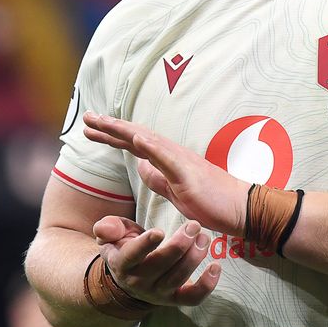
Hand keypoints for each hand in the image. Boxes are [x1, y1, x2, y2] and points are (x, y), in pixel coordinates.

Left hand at [83, 111, 248, 234]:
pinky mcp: (189, 174)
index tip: (91, 128)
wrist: (241, 209)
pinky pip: (167, 158)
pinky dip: (151, 146)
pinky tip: (136, 137)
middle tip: (86, 117)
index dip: (113, 135)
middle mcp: (173, 155)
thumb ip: (158, 178)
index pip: (134, 144)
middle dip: (109, 127)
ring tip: (102, 121)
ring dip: (123, 130)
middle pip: (136, 137)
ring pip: (147, 141)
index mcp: (168, 160)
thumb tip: (141, 166)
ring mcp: (181, 162)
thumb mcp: (176, 191)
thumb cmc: (212, 201)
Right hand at [94, 215, 220, 306]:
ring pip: (177, 279)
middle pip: (160, 266)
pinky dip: (207, 286)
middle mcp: (139, 282)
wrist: (129, 277)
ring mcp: (158, 293)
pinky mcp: (175, 300)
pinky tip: (216, 267)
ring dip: (194, 258)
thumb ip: (109, 227)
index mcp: (122, 264)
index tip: (159, 231)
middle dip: (179, 245)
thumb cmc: (125, 246)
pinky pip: (192, 298)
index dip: (145, 245)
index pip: (132, 256)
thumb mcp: (113, 234)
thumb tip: (104, 227)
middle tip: (194, 225)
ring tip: (204, 238)